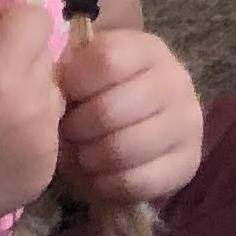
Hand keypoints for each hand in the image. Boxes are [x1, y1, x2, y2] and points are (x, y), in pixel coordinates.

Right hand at [0, 0, 63, 235]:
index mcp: (2, 83)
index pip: (34, 19)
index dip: (2, 23)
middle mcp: (37, 115)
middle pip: (45, 57)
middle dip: (12, 58)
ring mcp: (45, 151)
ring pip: (52, 94)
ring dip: (24, 93)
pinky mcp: (43, 177)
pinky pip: (49, 133)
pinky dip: (27, 130)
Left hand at [54, 24, 205, 209]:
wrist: (123, 134)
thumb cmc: (90, 101)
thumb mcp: (76, 77)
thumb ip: (62, 75)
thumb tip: (46, 89)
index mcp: (146, 50)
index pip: (106, 60)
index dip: (74, 84)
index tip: (65, 96)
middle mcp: (176, 79)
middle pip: (110, 111)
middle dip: (76, 130)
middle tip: (69, 134)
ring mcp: (188, 121)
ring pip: (123, 149)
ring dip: (91, 159)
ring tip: (83, 156)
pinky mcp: (190, 161)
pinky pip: (137, 181)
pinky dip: (109, 185)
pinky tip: (103, 176)